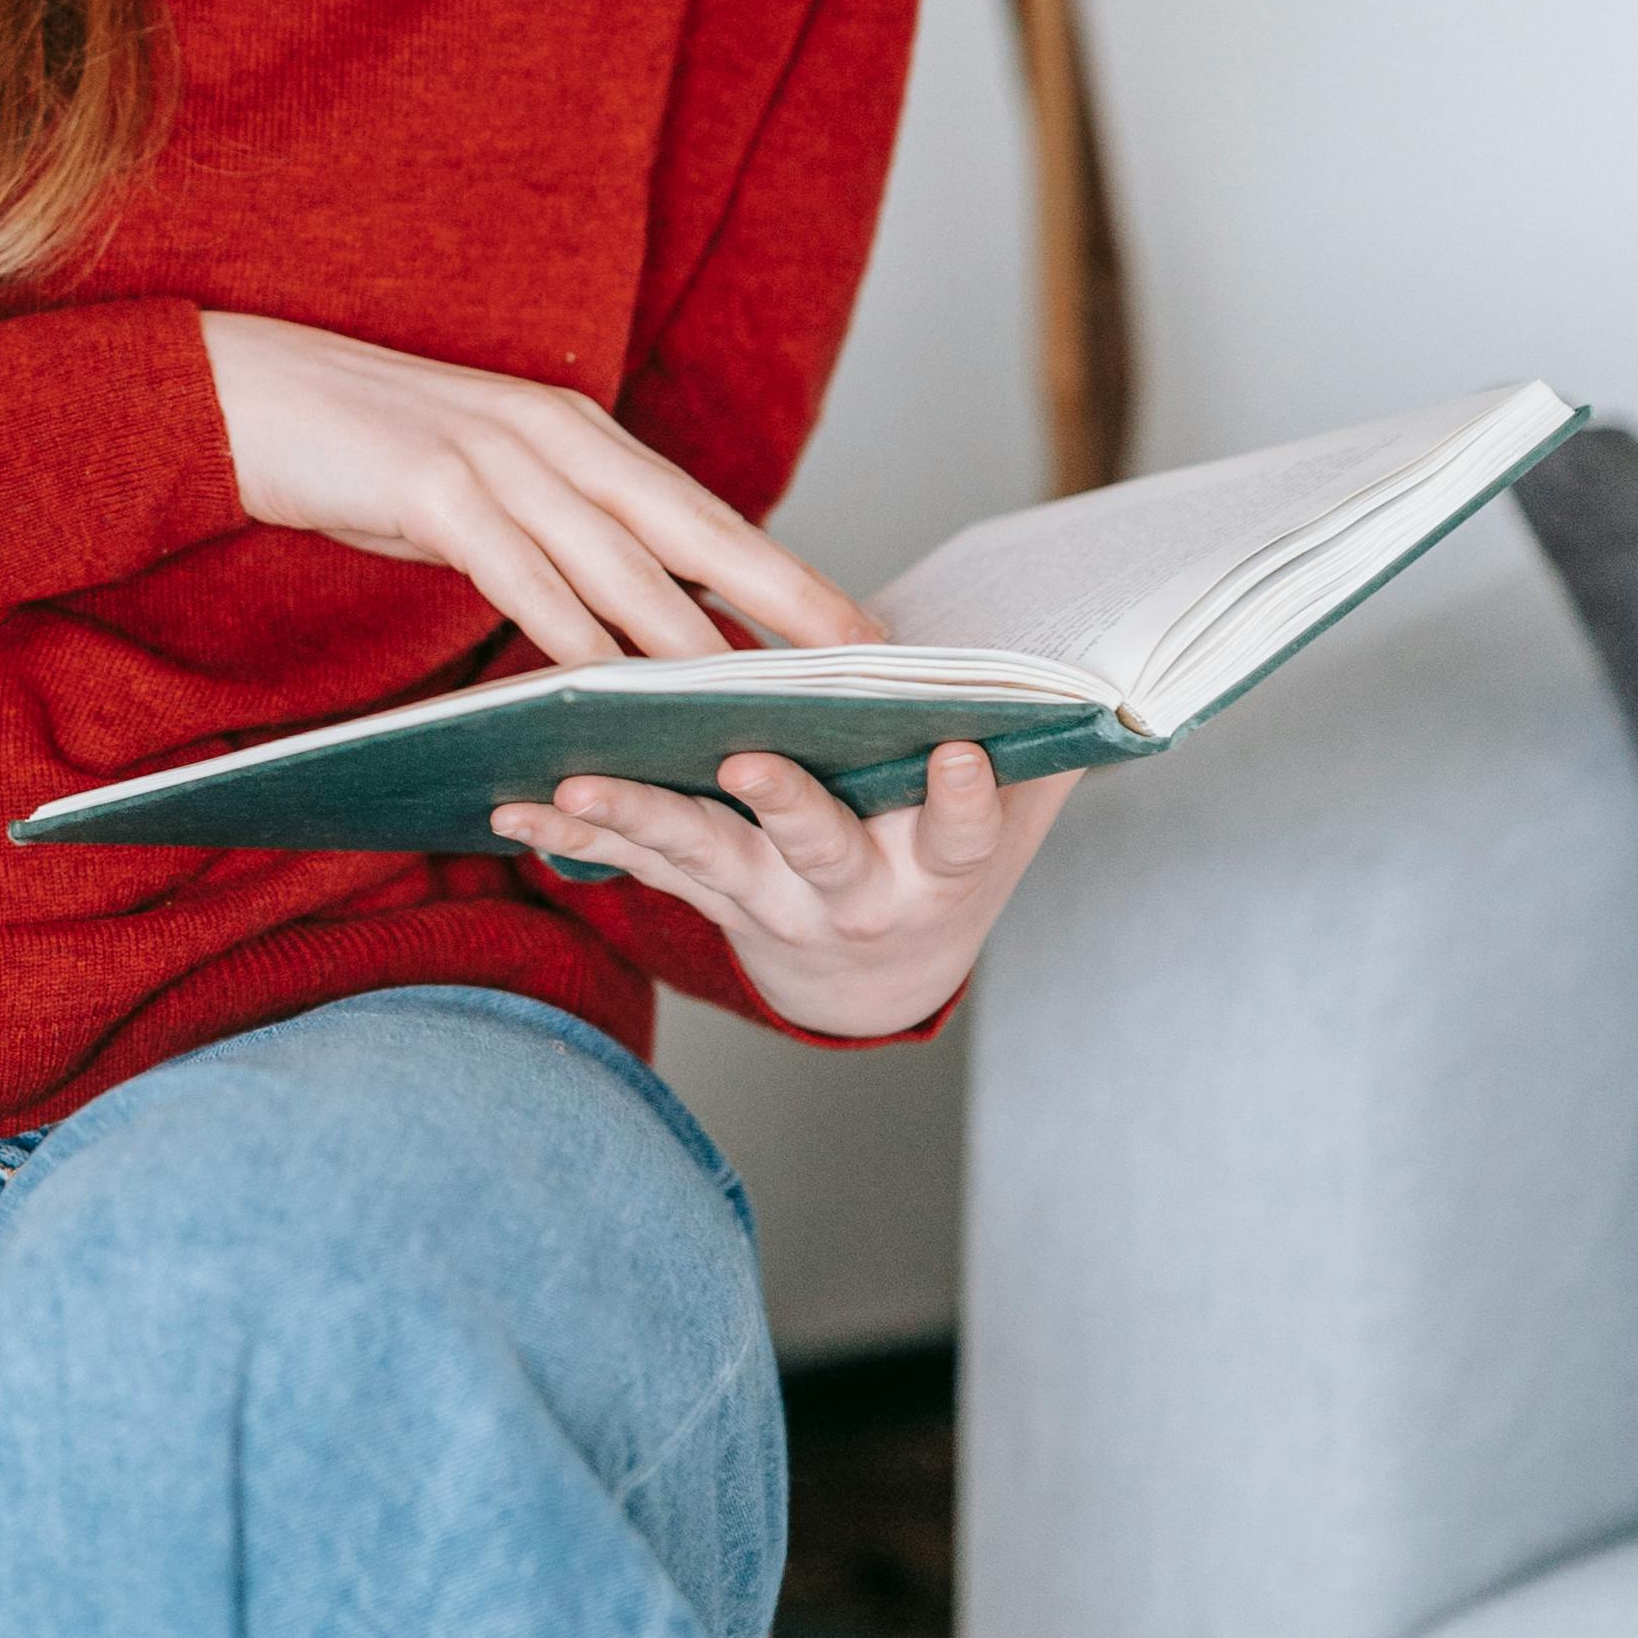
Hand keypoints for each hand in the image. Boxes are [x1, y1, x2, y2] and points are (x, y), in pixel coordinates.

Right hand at [197, 312, 875, 671]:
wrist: (242, 392)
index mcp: (579, 433)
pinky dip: (569, 636)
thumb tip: (630, 635)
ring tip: (755, 710)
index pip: (705, 514)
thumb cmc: (364, 457)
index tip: (864, 636)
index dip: (789, 575)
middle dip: (786, 604)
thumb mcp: (482, 492)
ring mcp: (496, 457)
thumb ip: (557, 546)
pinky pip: (519, 574)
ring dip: (690, 643)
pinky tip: (606, 692)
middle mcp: (556, 435)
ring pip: (617, 562)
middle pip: (694, 530)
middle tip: (861, 669)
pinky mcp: (429, 485)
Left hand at [485, 735, 1078, 1042]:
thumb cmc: (949, 847)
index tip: (965, 752)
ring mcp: (773, 903)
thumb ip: (1044, 741)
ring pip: (706, 857)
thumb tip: (1123, 665)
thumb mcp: (1015, 809)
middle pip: (822, 847)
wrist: (881, 972)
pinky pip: (639, 866)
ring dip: (641, 817)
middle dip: (789, 804)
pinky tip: (515, 805)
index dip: (966, 798)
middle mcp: (855, 895)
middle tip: (751, 763)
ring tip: (580, 782)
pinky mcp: (708, 897)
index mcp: (939, 865)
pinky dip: (577, 835)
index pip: (963, 831)